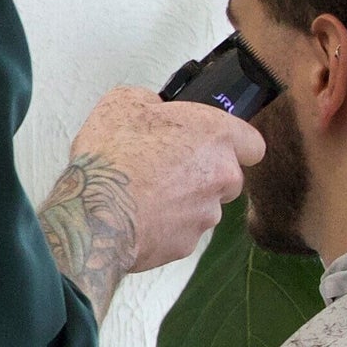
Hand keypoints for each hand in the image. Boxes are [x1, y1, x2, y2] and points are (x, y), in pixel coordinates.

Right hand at [38, 87, 263, 313]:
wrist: (94, 215)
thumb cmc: (112, 158)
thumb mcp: (122, 103)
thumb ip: (150, 101)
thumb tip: (151, 107)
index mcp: (216, 135)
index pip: (252, 143)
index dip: (233, 144)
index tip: (211, 144)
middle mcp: (222, 176)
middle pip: (229, 177)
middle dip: (204, 175)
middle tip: (168, 167)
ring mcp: (206, 214)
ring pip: (204, 207)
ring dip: (182, 202)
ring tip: (144, 194)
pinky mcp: (187, 245)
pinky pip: (181, 232)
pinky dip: (164, 226)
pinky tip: (136, 217)